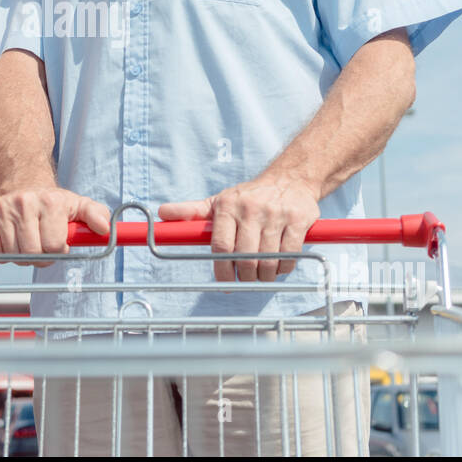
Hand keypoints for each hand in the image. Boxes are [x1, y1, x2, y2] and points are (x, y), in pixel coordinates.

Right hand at [0, 187, 110, 267]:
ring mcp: (4, 208)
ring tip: (27, 241)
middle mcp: (25, 202)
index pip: (54, 247)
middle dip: (39, 257)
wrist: (25, 185)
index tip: (57, 242)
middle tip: (41, 245)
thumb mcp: (78, 205)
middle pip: (31, 253)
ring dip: (20, 255)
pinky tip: (10, 239)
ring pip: (11, 255)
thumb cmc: (54, 203)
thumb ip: (96, 215)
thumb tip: (105, 229)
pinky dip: (1, 252)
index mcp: (51, 202)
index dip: (58, 251)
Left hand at [158, 178, 320, 282]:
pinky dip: (284, 267)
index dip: (222, 271)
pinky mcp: (299, 220)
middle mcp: (250, 209)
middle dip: (245, 276)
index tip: (225, 283)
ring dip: (265, 275)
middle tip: (246, 279)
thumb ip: (191, 212)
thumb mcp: (218, 201)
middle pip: (245, 258)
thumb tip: (162, 213)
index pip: (221, 247)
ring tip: (263, 274)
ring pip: (268, 260)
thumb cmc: (248, 197)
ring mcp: (276, 214)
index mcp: (227, 206)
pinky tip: (279, 265)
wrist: (290, 179)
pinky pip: (290, 255)